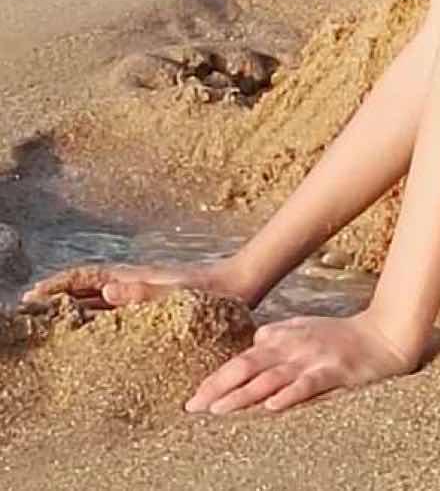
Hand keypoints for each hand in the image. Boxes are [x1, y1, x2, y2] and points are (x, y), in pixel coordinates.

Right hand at [23, 255, 256, 309]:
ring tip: (51, 325)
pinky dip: (97, 319)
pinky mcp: (153, 307)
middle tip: (30, 313)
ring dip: (74, 308)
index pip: (85, 276)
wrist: (238, 286)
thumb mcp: (174, 294)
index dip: (57, 285)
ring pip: (98, 300)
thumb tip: (106, 291)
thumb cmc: (208, 290)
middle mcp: (133, 283)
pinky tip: (93, 334)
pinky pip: (115, 313)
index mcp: (132, 277)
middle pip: (86, 288)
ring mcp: (142, 294)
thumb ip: (141, 293)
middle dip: (58, 297)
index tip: (32, 295)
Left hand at [186, 310, 414, 414]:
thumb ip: (282, 333)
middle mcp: (296, 347)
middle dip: (219, 387)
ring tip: (219, 410)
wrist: (386, 334)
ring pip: (272, 377)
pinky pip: (309, 384)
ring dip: (244, 394)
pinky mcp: (336, 371)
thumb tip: (256, 339)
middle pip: (250, 366)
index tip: (193, 398)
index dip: (217, 378)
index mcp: (287, 338)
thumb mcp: (310, 328)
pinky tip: (272, 407)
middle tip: (193, 408)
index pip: (244, 359)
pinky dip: (289, 395)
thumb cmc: (346, 336)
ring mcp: (315, 359)